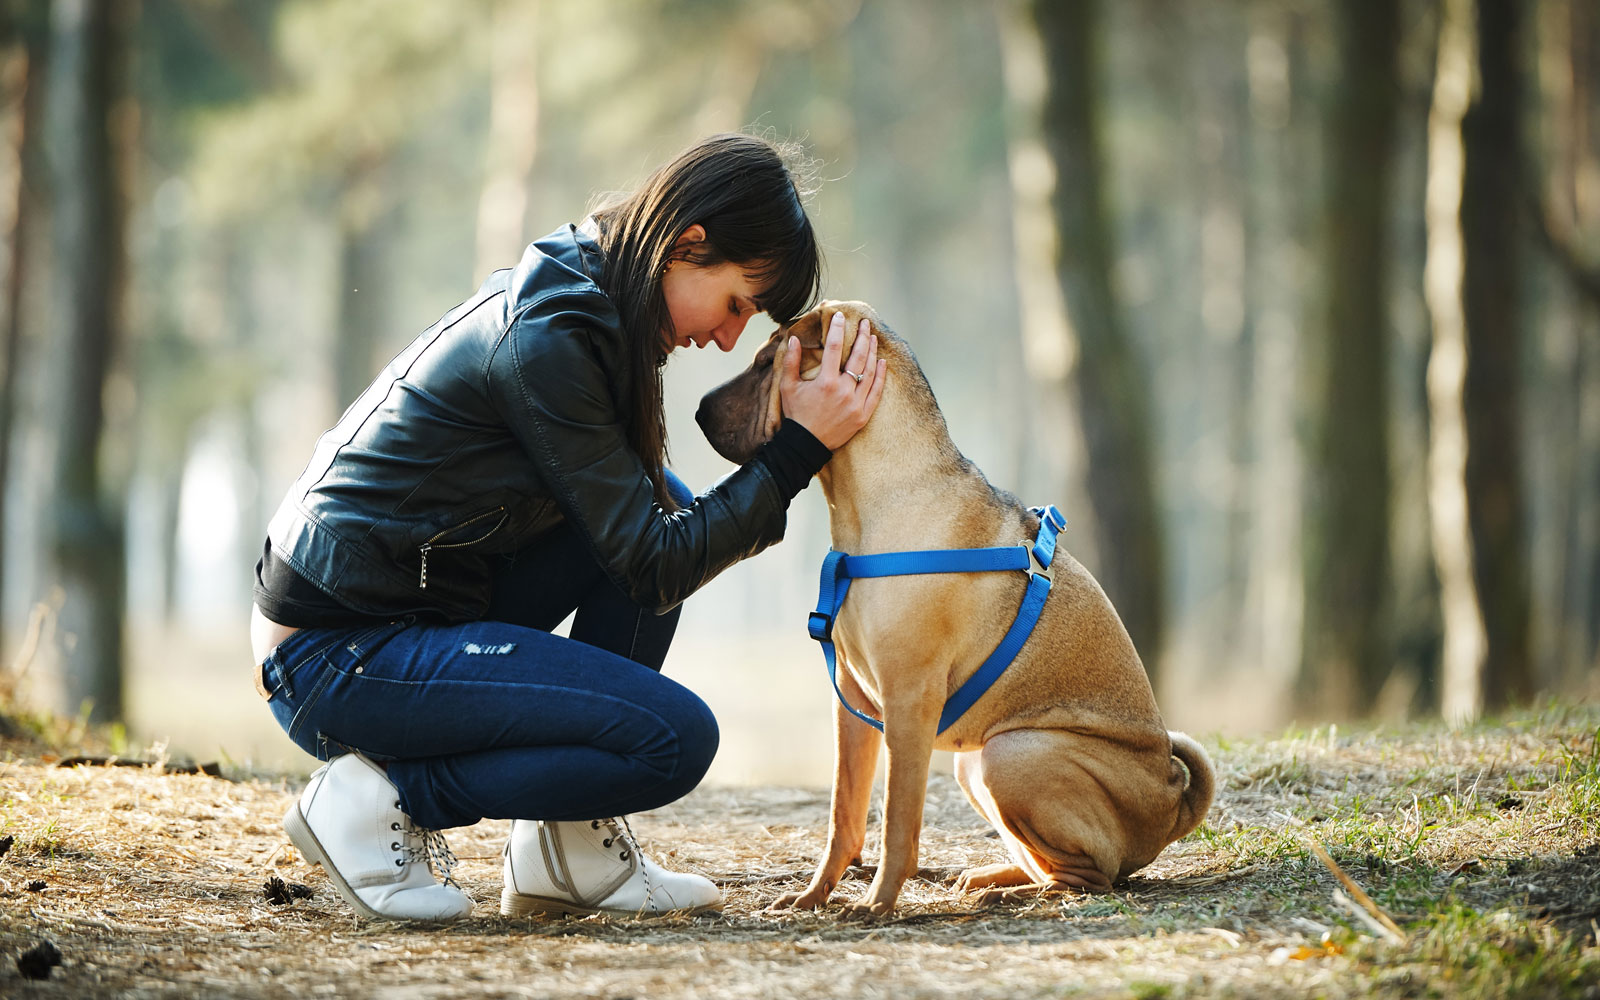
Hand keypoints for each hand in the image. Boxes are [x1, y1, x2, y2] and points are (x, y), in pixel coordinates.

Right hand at [780, 311, 887, 449]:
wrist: (806, 445)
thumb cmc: (796, 415)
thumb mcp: (788, 387)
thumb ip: (791, 362)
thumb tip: (793, 338)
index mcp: (825, 382)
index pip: (833, 348)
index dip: (837, 329)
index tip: (840, 316)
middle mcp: (843, 391)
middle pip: (857, 357)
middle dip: (862, 336)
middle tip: (865, 323)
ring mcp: (855, 404)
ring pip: (868, 372)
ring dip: (872, 352)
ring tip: (873, 338)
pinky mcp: (862, 415)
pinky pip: (875, 391)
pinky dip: (879, 376)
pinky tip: (881, 362)